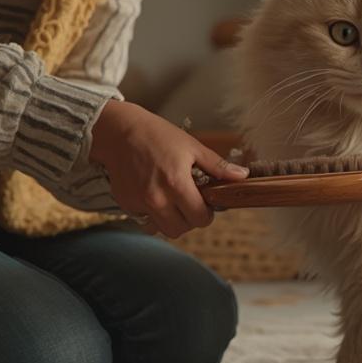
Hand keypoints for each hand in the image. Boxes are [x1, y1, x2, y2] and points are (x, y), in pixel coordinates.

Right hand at [89, 100, 247, 237]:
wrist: (119, 132)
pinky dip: (153, 216)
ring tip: (173, 201)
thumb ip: (217, 166)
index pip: (200, 219)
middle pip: (181, 229)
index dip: (207, 213)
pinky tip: (156, 198)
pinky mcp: (125, 204)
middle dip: (190, 219)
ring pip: (162, 230)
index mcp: (176, 183)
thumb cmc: (158, 136)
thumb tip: (242, 176)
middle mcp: (156, 198)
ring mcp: (138, 203)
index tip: (205, 202)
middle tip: (190, 202)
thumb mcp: (192, 146)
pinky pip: (145, 222)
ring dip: (172, 221)